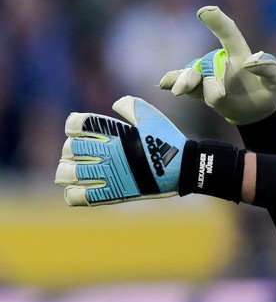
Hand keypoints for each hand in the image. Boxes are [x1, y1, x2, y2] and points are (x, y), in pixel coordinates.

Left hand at [55, 96, 187, 205]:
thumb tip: (114, 104)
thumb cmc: (167, 139)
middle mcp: (109, 152)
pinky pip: (79, 197)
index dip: (73, 125)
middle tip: (78, 153)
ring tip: (72, 171)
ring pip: (69, 173)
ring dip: (66, 171)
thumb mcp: (152, 116)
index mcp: (115, 133)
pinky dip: (72, 193)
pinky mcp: (113, 194)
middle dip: (70, 149)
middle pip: (70, 148)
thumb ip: (131, 105)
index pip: (78, 124)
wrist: (183, 168)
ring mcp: (109, 174)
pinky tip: (78, 189)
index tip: (78, 129)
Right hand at [158, 6, 275, 124]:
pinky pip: (184, 82)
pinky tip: (165, 83)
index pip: (228, 33)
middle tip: (218, 97)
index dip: (217, 21)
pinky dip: (173, 80)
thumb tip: (248, 63)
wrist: (256, 112)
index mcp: (239, 53)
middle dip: (209, 79)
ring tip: (180, 91)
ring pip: (192, 73)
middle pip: (207, 63)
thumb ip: (268, 69)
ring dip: (186, 80)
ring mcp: (208, 75)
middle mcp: (220, 61)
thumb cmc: (268, 90)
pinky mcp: (200, 89)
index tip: (204, 11)